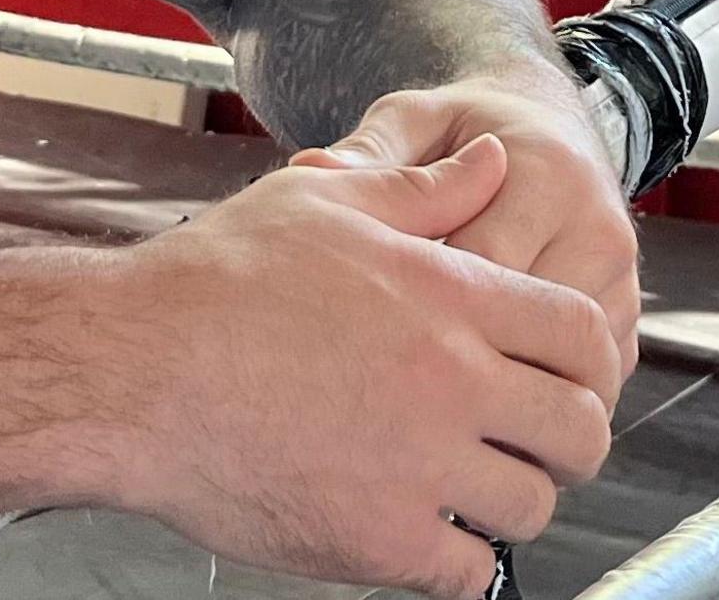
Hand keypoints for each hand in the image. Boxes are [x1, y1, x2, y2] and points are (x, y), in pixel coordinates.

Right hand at [86, 137, 618, 599]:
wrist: (129, 371)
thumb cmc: (213, 282)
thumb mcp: (326, 202)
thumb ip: (426, 187)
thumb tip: (497, 160)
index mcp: (450, 296)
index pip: (585, 336)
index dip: (589, 361)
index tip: (565, 377)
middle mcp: (451, 383)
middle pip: (579, 430)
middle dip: (567, 437)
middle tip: (530, 439)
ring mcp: (419, 469)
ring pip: (531, 506)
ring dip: (511, 499)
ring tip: (469, 484)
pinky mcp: (378, 541)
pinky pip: (469, 573)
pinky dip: (459, 560)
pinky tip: (425, 531)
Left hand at [292, 68, 641, 390]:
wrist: (553, 134)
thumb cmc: (466, 131)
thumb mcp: (417, 121)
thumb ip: (370, 152)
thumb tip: (310, 172)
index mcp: (547, 174)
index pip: (484, 264)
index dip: (419, 307)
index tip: (360, 335)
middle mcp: (598, 230)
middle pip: (528, 330)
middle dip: (458, 365)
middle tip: (382, 396)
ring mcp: (623, 284)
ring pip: (563, 372)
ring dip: (502, 399)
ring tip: (423, 419)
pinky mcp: (628, 326)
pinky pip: (584, 389)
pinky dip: (532, 407)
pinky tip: (475, 420)